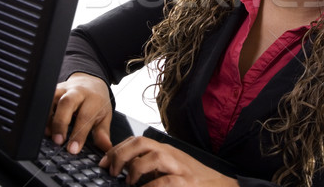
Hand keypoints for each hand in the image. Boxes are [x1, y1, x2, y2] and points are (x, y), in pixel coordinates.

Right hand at [45, 72, 112, 153]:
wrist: (90, 81)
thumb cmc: (97, 101)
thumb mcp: (104, 116)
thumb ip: (102, 133)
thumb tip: (106, 148)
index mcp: (93, 99)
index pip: (85, 117)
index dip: (79, 134)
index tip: (73, 149)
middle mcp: (78, 92)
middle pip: (67, 103)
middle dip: (61, 123)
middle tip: (58, 141)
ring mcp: (64, 89)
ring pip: (52, 100)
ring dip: (48, 118)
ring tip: (49, 134)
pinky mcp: (53, 90)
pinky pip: (45, 100)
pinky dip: (42, 113)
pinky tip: (43, 126)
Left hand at [99, 136, 238, 186]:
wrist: (220, 186)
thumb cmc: (193, 179)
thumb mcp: (170, 169)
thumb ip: (150, 167)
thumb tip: (124, 172)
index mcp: (165, 150)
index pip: (137, 141)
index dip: (117, 149)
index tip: (103, 161)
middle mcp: (171, 155)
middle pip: (142, 143)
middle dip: (121, 154)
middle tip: (111, 171)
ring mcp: (180, 168)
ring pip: (154, 156)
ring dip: (135, 169)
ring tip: (129, 182)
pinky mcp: (187, 183)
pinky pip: (165, 181)